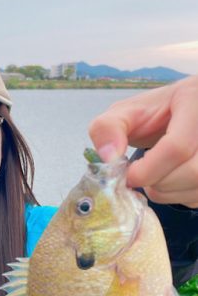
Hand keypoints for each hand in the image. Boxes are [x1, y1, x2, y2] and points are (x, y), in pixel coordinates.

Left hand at [88, 75, 197, 206]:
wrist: (179, 115)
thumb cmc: (152, 114)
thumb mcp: (125, 113)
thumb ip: (107, 128)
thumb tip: (108, 157)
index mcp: (193, 99)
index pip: (177, 146)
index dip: (149, 169)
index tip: (129, 175)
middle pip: (193, 172)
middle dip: (159, 183)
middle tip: (142, 176)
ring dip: (168, 193)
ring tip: (154, 177)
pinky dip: (180, 196)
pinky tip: (171, 180)